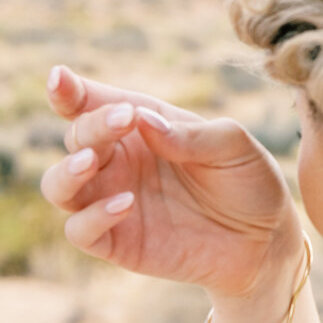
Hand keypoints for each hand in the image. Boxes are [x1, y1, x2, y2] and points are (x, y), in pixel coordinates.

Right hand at [40, 64, 304, 304]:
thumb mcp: (233, 145)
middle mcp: (116, 162)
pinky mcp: (115, 243)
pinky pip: (79, 231)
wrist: (265, 242)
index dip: (67, 91)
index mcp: (137, 127)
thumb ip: (191, 134)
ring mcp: (110, 202)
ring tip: (89, 163)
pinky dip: (91, 218)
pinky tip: (124, 204)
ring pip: (57, 186)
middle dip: (90, 127)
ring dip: (66, 173)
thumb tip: (144, 123)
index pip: (90, 104)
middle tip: (124, 121)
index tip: (59, 78)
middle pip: (75, 139)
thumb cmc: (247, 182)